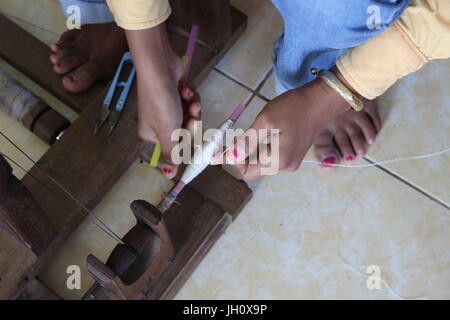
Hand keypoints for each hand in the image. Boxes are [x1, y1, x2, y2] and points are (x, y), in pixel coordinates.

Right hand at [126, 25, 200, 178]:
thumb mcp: (167, 132)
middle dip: (191, 120)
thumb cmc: (161, 102)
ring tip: (188, 98)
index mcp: (152, 135)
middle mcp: (158, 122)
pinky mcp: (175, 94)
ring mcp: (167, 107)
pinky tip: (185, 89)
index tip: (189, 130)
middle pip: (185, 130)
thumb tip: (168, 176)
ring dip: (192, 107)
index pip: (174, 146)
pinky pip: (189, 101)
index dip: (185, 139)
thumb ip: (171, 155)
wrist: (159, 66)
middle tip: (190, 113)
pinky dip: (189, 95)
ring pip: (190, 115)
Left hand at [220, 72, 351, 180]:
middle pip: (255, 168)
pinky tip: (262, 133)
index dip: (233, 161)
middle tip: (229, 138)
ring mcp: (292, 161)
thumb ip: (247, 142)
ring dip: (251, 151)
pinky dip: (262, 147)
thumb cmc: (294, 107)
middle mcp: (286, 166)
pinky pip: (272, 155)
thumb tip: (230, 157)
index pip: (247, 172)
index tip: (222, 147)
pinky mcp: (295, 153)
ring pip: (263, 162)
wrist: (323, 99)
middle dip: (241, 156)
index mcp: (278, 160)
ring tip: (246, 132)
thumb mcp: (266, 121)